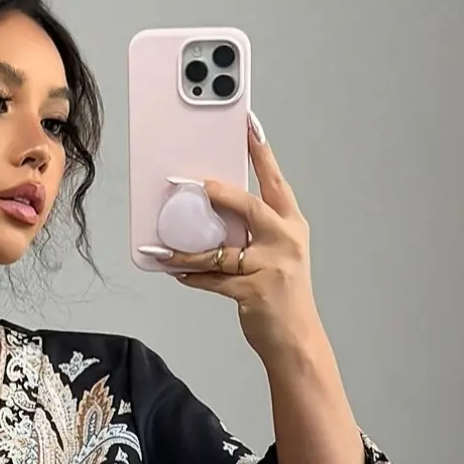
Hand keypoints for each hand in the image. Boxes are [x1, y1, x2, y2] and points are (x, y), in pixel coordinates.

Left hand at [156, 123, 323, 366]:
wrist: (297, 339)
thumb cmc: (284, 296)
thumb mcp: (277, 256)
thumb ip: (253, 234)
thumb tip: (215, 215)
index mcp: (291, 226)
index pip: (275, 181)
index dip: (261, 152)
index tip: (248, 124)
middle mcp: (285, 241)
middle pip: (250, 208)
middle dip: (223, 195)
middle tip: (199, 185)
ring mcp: (271, 266)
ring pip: (221, 250)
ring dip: (189, 248)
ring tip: (166, 246)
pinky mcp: (253, 291)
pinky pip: (213, 279)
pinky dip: (193, 276)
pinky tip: (176, 272)